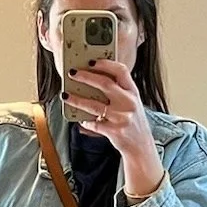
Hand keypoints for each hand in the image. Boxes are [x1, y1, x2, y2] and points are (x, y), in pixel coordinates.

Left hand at [64, 59, 163, 192]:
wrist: (140, 146)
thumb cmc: (132, 121)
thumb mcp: (131, 102)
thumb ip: (118, 90)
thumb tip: (91, 77)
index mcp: (133, 92)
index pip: (121, 71)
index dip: (105, 64)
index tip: (90, 60)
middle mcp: (129, 103)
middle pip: (105, 84)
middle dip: (86, 77)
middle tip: (72, 73)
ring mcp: (122, 118)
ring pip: (95, 105)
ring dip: (77, 99)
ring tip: (65, 95)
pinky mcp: (115, 132)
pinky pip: (94, 124)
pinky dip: (85, 121)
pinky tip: (80, 119)